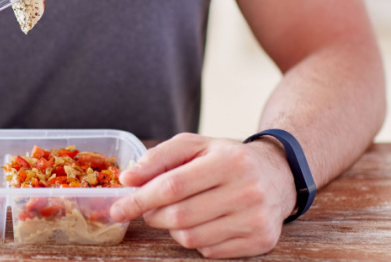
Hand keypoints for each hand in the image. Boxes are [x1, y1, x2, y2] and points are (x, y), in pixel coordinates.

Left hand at [110, 133, 297, 257]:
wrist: (277, 176)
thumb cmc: (226, 158)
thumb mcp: (195, 145)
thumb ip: (158, 157)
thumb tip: (128, 179)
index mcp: (228, 161)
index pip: (172, 186)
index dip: (139, 199)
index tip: (118, 208)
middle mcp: (246, 190)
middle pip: (178, 215)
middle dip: (153, 215)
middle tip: (149, 209)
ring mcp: (256, 218)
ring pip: (191, 237)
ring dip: (173, 228)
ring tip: (180, 211)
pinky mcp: (261, 241)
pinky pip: (209, 251)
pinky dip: (197, 239)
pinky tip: (205, 222)